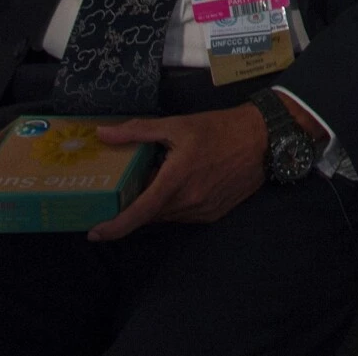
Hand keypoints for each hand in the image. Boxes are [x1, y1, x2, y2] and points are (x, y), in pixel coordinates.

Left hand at [88, 106, 266, 239]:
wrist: (263, 138)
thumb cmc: (218, 128)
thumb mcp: (176, 124)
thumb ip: (137, 131)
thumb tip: (102, 133)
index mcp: (175, 181)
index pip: (138, 213)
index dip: (114, 228)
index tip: (94, 233)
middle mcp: (188, 202)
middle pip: (150, 214)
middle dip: (137, 204)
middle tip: (133, 185)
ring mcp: (202, 211)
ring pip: (167, 215)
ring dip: (158, 203)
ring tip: (162, 179)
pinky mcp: (214, 214)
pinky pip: (184, 215)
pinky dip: (176, 205)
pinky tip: (183, 183)